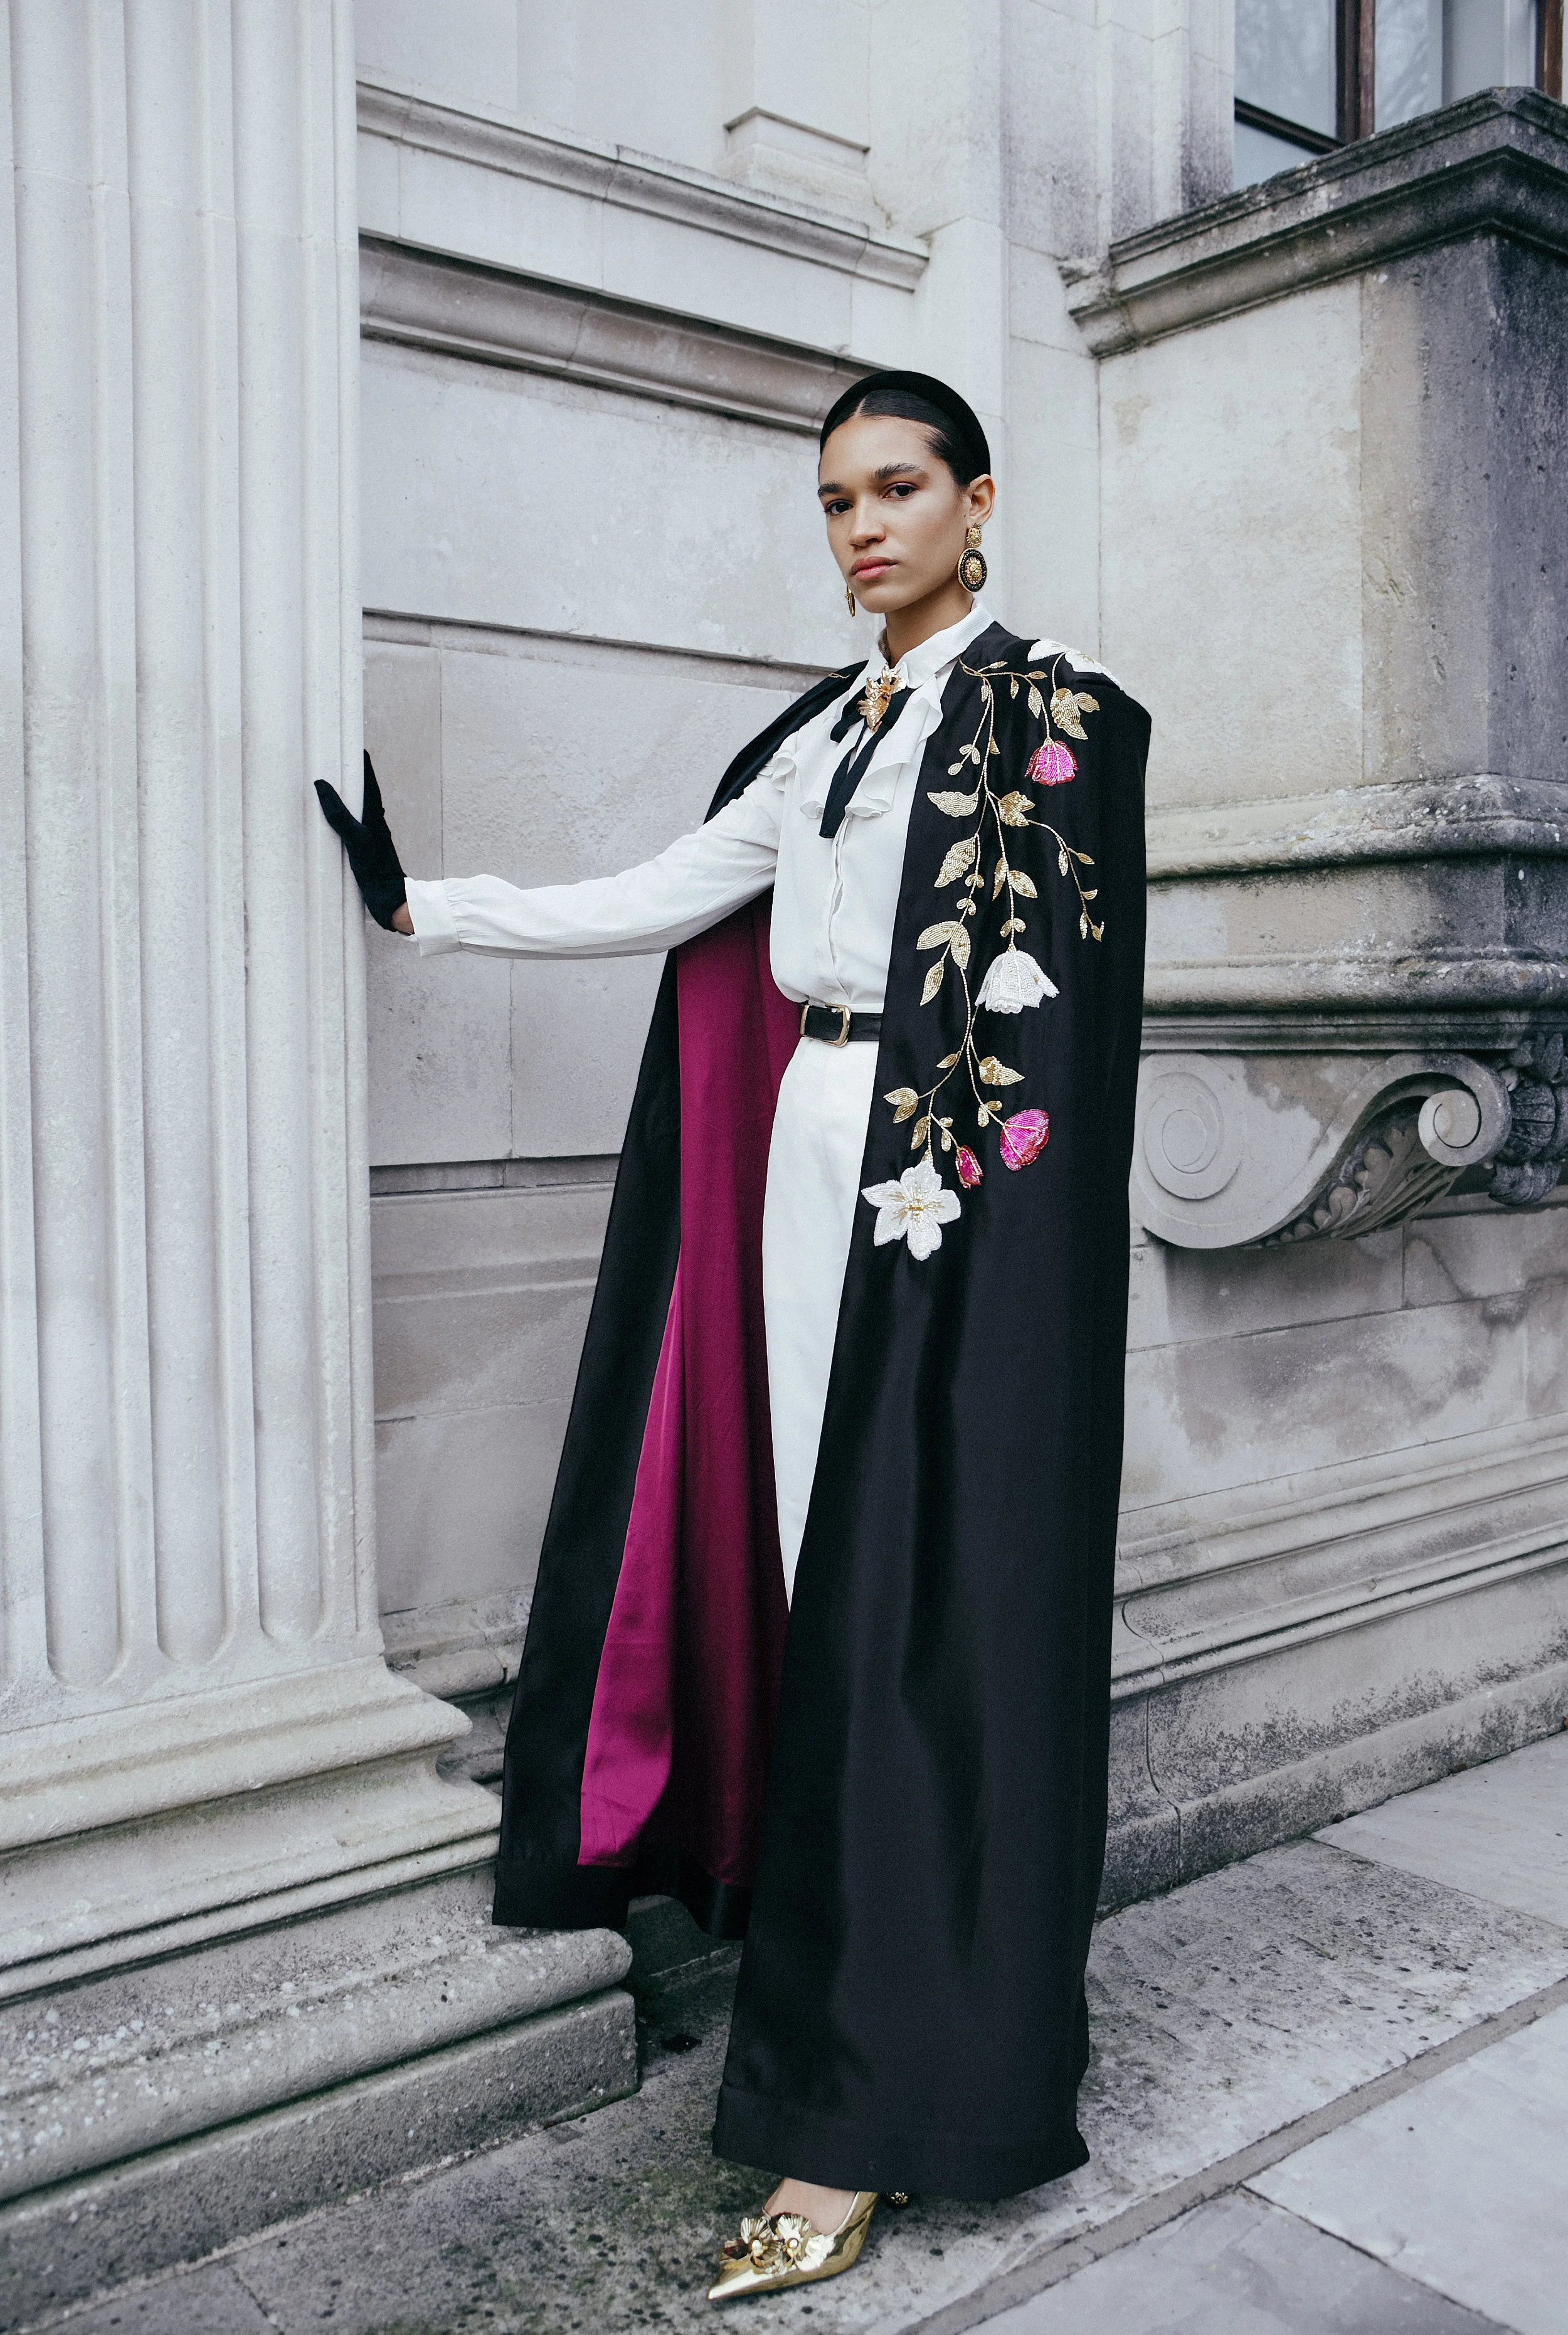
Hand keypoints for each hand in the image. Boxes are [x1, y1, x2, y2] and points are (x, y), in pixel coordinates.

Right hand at [316, 752, 408, 929]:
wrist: (392, 902)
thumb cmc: (377, 872)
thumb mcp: (355, 840)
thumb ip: (339, 814)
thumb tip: (321, 785)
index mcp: (374, 816)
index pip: (368, 782)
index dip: (361, 763)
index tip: (354, 744)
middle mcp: (374, 824)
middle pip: (362, 792)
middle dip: (350, 776)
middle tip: (336, 759)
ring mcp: (369, 837)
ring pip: (356, 809)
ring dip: (345, 796)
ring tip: (330, 784)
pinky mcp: (364, 851)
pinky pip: (350, 826)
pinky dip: (340, 817)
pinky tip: (331, 822)